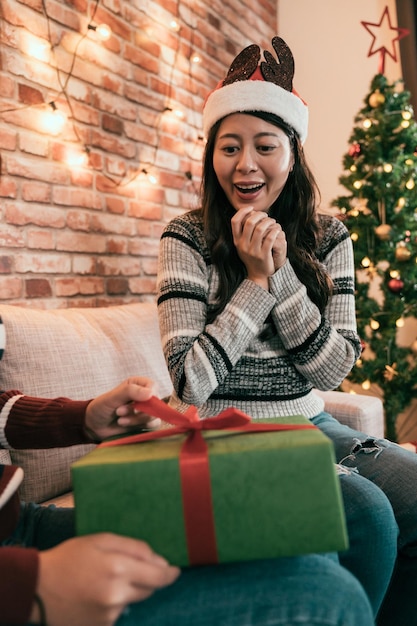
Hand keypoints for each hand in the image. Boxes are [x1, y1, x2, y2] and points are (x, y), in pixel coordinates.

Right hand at [31, 533, 179, 625]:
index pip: (159, 576)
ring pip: (134, 600)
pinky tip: (97, 594)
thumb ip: (134, 548)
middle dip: (148, 578)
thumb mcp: (100, 540)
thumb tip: (160, 561)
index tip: (175, 570)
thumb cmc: (69, 558)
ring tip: (106, 579)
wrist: (37, 588)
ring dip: (129, 590)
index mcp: (118, 568)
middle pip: (150, 589)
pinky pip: (119, 612)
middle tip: (131, 568)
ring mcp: (109, 614)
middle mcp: (117, 594)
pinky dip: (115, 603)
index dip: (170, 573)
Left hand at [84, 377, 160, 440]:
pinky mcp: (144, 424)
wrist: (94, 426)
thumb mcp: (112, 397)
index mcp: (138, 385)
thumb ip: (130, 392)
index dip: (149, 395)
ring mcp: (145, 411)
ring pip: (153, 416)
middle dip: (138, 411)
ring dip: (136, 420)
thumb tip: (150, 393)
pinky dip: (139, 427)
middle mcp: (144, 397)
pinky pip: (152, 426)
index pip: (153, 386)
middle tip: (119, 412)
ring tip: (120, 420)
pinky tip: (125, 425)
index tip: (136, 402)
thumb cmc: (102, 407)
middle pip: (155, 404)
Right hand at [231, 207, 286, 286]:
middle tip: (266, 215)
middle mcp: (242, 245)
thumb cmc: (252, 256)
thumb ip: (244, 231)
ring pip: (260, 229)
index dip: (243, 211)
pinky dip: (274, 231)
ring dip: (268, 222)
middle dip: (259, 215)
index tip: (251, 209)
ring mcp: (252, 251)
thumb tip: (249, 212)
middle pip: (249, 222)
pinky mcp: (263, 255)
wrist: (258, 275)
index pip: (234, 221)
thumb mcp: (243, 245)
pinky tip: (277, 230)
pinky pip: (269, 239)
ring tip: (273, 222)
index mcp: (236, 241)